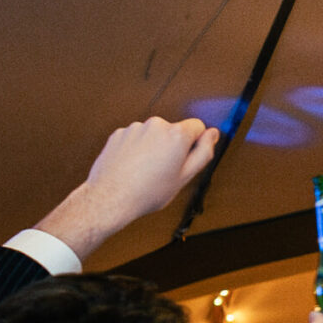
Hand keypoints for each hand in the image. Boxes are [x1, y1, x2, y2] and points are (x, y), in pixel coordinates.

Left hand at [34, 117, 218, 259]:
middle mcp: (156, 125)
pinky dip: (136, 149)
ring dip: (153, 147)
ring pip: (153, 135)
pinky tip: (132, 167)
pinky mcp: (119, 133)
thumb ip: (203, 152)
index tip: (187, 157)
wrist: (110, 197)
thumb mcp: (185, 177)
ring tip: (145, 171)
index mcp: (176, 135)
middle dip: (172, 146)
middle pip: (174, 131)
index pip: (197, 125)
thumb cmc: (148, 192)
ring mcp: (135, 128)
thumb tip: (212, 134)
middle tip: (165, 170)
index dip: (196, 142)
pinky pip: (135, 138)